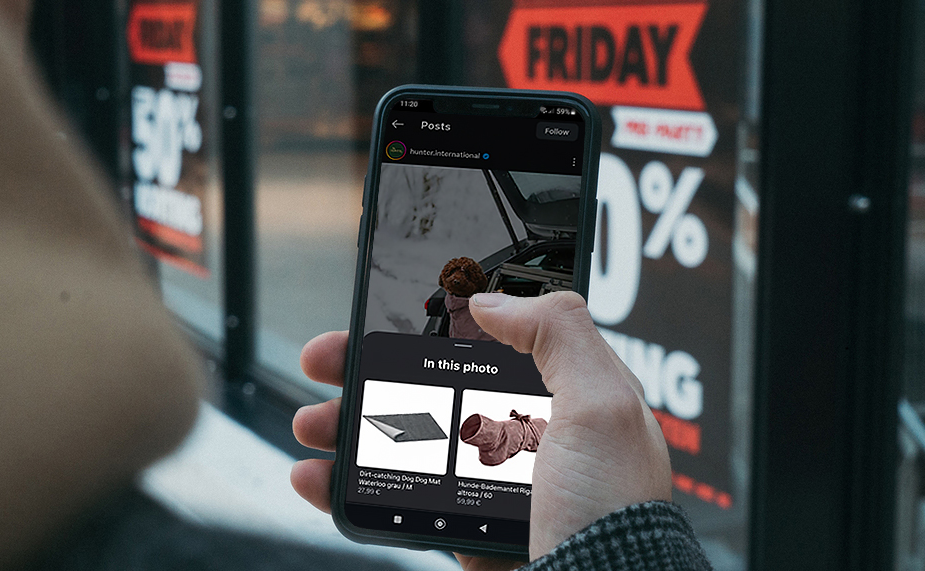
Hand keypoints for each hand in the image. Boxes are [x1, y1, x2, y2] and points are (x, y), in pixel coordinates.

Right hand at [290, 292, 670, 564]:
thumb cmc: (612, 512)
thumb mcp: (602, 405)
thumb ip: (558, 334)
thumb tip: (494, 300)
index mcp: (557, 394)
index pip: (483, 339)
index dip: (429, 322)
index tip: (383, 311)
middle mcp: (520, 433)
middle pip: (427, 383)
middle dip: (367, 368)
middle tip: (326, 360)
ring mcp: (484, 481)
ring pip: (400, 439)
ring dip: (346, 424)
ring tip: (312, 422)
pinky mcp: (459, 525)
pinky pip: (391, 498)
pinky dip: (347, 487)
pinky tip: (318, 476)